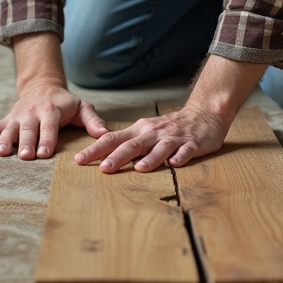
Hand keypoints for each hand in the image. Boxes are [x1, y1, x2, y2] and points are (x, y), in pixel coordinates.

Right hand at [0, 84, 108, 159]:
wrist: (42, 85)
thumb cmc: (65, 102)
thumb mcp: (82, 107)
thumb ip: (93, 121)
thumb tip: (104, 134)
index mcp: (52, 110)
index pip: (50, 125)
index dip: (47, 138)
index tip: (45, 152)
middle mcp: (33, 112)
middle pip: (29, 129)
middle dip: (27, 142)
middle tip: (25, 156)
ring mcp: (18, 116)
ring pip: (10, 129)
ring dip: (6, 141)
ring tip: (2, 154)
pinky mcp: (8, 119)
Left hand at [75, 105, 230, 172]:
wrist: (204, 113)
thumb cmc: (170, 127)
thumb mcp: (146, 131)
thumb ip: (128, 143)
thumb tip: (103, 157)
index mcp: (140, 131)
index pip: (113, 138)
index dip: (96, 149)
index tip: (79, 160)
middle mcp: (154, 133)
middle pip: (133, 144)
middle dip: (118, 156)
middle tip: (104, 168)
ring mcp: (173, 138)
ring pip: (160, 148)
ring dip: (149, 158)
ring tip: (138, 169)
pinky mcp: (192, 144)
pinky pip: (185, 151)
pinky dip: (180, 157)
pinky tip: (174, 164)